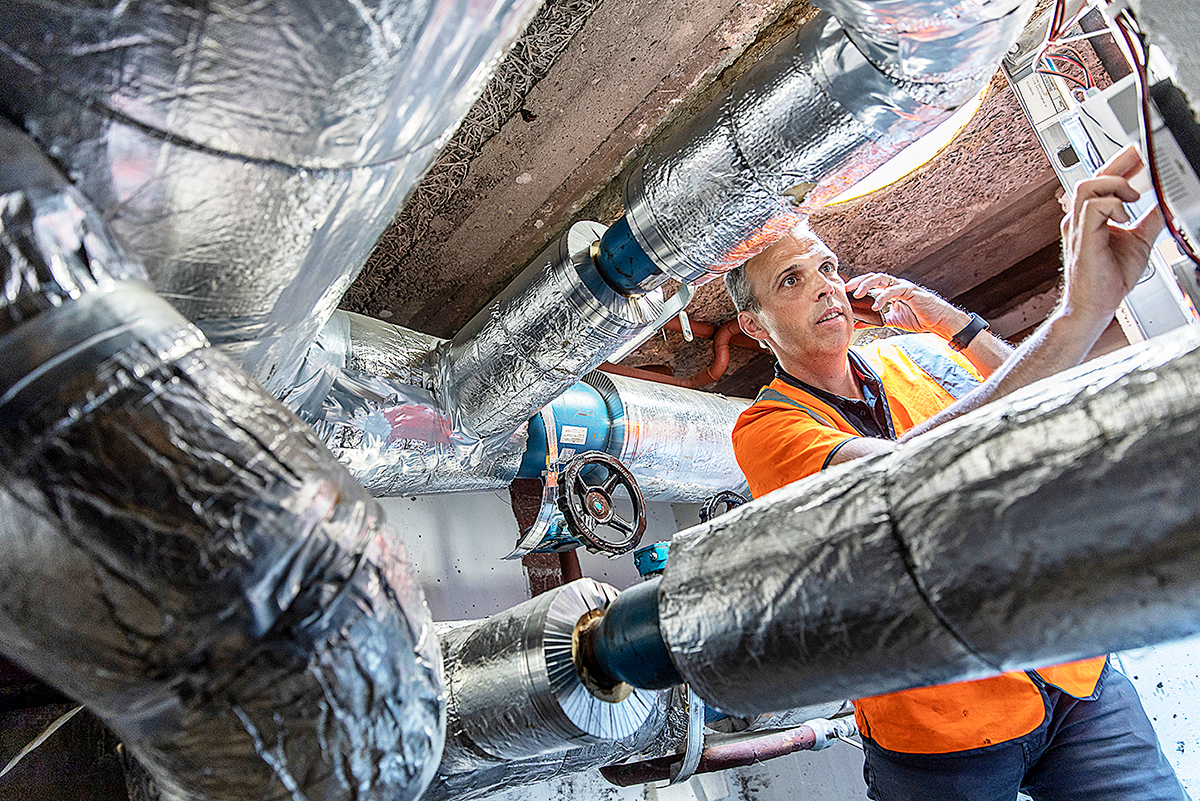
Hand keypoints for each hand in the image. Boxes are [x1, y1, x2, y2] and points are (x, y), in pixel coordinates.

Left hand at [845, 272, 967, 337]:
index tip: (845, 292)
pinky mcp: (911, 291)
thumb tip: (857, 324)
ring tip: (858, 294)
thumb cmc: (918, 318)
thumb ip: (875, 321)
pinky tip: (875, 305)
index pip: (871, 283)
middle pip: (873, 277)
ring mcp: (903, 286)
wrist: (938, 321)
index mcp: (890, 290)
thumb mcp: (891, 321)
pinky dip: (883, 297)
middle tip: (846, 288)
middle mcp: (895, 285)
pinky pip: (894, 291)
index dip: (858, 285)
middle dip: (858, 281)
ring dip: (868, 285)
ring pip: (882, 279)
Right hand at [1060, 144, 1163, 321]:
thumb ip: (1149, 220)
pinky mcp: (1082, 239)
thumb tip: (1166, 204)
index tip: (1141, 156)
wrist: (1095, 306)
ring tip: (1133, 196)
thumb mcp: (1139, 242)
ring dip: (1115, 185)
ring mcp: (1078, 228)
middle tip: (1141, 158)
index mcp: (1091, 218)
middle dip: (1119, 163)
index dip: (1122, 164)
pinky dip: (1112, 205)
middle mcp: (1080, 219)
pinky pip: (1092, 207)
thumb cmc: (1108, 280)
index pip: (1102, 180)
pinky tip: (1125, 216)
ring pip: (1087, 186)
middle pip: (1093, 176)